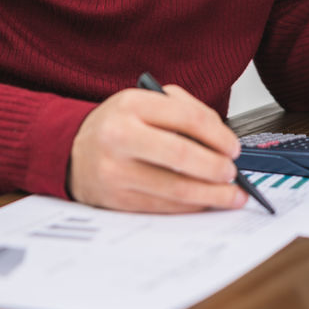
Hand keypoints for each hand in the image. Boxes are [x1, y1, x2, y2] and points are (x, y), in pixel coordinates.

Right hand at [67, 84, 247, 212]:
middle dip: (215, 167)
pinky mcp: (117, 200)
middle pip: (181, 154)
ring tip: (230, 194)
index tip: (233, 147)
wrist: (75, 151)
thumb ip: (183, 109)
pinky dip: (190, 207)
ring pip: (175, 188)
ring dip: (211, 194)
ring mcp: (116, 171)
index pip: (187, 117)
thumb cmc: (118, 125)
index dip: (218, 135)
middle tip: (232, 172)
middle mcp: (120, 136)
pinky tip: (205, 202)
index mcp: (131, 104)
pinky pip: (164, 207)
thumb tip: (223, 139)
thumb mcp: (143, 101)